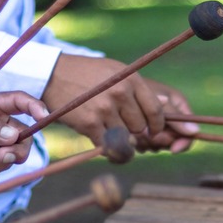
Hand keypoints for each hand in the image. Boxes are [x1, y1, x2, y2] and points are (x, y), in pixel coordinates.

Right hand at [42, 54, 197, 147]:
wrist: (54, 75)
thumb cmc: (88, 74)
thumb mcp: (116, 72)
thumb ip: (139, 89)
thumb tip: (167, 103)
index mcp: (131, 80)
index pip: (156, 111)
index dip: (158, 126)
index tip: (153, 131)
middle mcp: (120, 94)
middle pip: (140, 127)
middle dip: (135, 133)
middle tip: (126, 132)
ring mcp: (105, 109)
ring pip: (125, 139)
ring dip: (121, 143)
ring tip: (114, 138)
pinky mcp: (90, 123)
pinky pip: (107, 146)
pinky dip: (107, 150)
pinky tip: (103, 143)